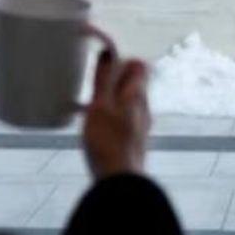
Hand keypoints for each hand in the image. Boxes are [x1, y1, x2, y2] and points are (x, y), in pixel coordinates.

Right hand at [82, 50, 150, 179]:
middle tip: (92, 90)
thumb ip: (104, 78)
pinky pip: (124, 120)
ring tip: (90, 111)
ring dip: (110, 101)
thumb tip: (109, 51)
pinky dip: (111, 118)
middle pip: (133, 84)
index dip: (121, 61)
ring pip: (127, 103)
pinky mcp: (134, 142)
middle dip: (113, 82)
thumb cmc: (108, 142)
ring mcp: (141, 126)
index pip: (139, 65)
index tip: (102, 69)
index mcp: (137, 95)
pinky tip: (96, 130)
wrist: (120, 183)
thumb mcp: (100, 105)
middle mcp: (144, 108)